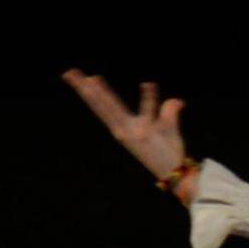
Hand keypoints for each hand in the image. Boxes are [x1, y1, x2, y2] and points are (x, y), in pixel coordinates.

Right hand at [64, 69, 192, 180]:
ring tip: (91, 78)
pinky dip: (150, 98)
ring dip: (103, 94)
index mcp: (122, 128)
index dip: (90, 92)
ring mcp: (133, 131)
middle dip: (84, 89)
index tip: (80, 77)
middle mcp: (124, 129)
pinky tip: (149, 84)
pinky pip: (150, 111)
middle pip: (101, 105)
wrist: (177, 174)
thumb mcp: (167, 128)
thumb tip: (179, 101)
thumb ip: (168, 111)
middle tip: (70, 73)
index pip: (102, 106)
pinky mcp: (148, 133)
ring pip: (114, 109)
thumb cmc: (169, 152)